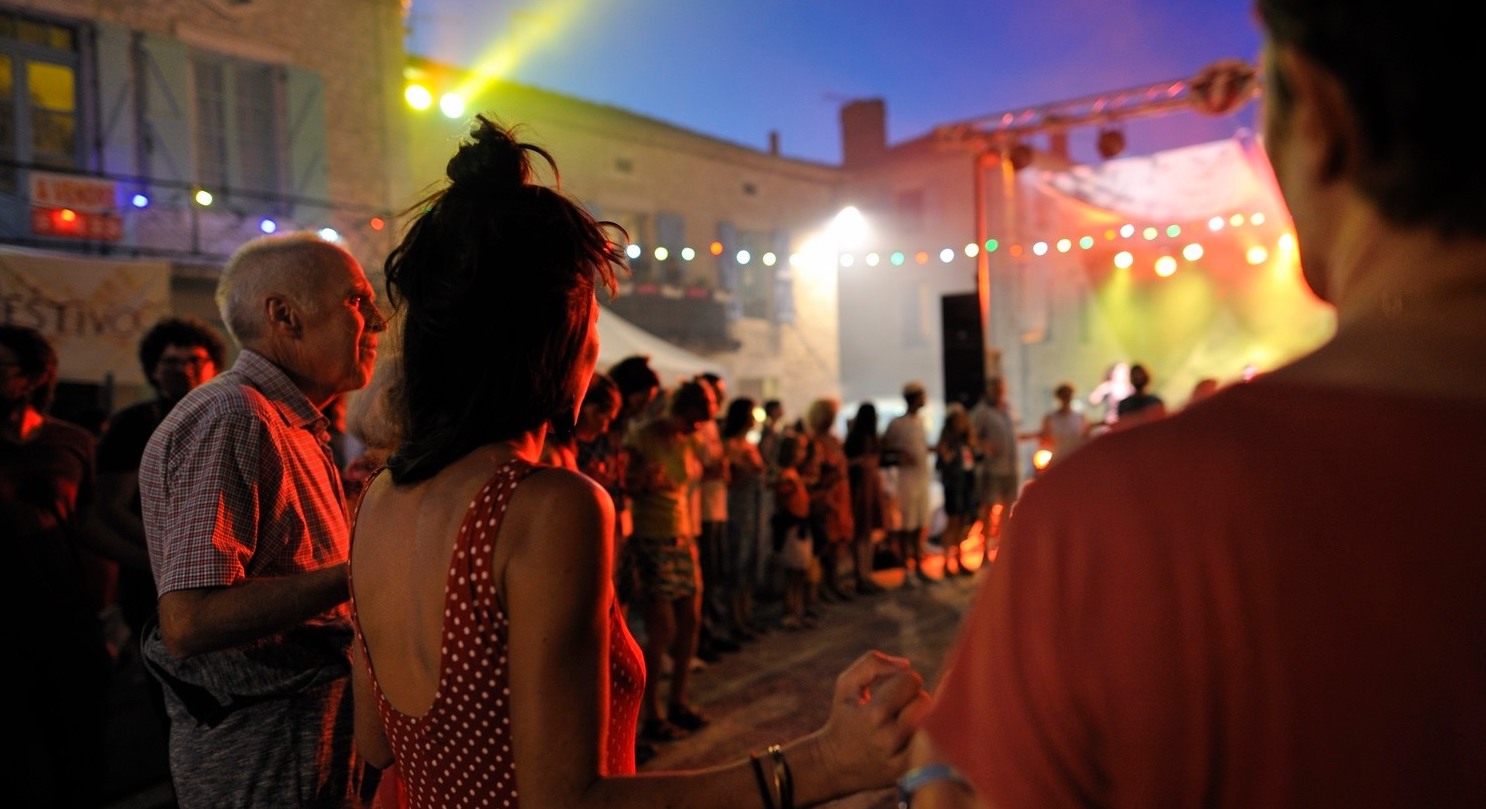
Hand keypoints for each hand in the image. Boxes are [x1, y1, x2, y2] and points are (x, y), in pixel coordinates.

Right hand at [813, 650, 931, 791]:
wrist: (835, 764)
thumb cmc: (844, 717)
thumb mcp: (846, 685)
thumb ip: (872, 663)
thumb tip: (906, 664)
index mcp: (873, 713)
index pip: (910, 681)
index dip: (903, 680)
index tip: (892, 689)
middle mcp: (889, 737)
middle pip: (924, 701)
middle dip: (914, 698)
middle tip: (900, 706)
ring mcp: (901, 757)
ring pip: (932, 722)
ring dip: (922, 717)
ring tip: (905, 721)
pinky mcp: (909, 771)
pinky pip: (931, 745)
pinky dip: (926, 736)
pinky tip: (913, 737)